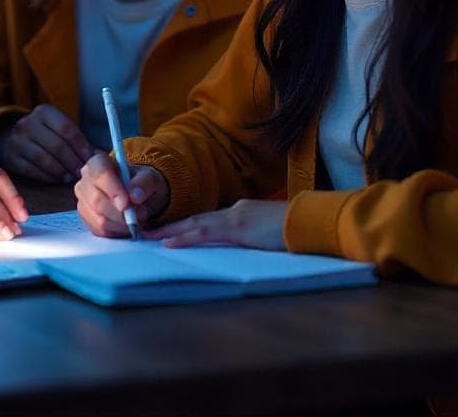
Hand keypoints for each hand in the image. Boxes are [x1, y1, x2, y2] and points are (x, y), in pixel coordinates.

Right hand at [0, 104, 92, 182]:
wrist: (10, 137)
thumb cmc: (43, 134)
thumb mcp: (56, 126)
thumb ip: (74, 138)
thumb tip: (96, 154)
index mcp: (44, 112)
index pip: (67, 129)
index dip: (81, 146)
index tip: (90, 159)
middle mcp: (28, 123)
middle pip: (57, 146)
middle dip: (72, 162)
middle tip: (82, 172)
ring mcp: (17, 141)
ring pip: (44, 159)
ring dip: (61, 171)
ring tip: (71, 178)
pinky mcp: (11, 158)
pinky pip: (32, 170)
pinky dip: (47, 177)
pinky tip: (57, 180)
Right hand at [74, 152, 168, 236]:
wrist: (138, 197)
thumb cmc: (141, 183)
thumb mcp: (150, 178)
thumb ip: (144, 183)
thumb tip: (134, 195)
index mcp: (98, 162)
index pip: (100, 174)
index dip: (113, 190)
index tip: (126, 204)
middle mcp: (85, 180)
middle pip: (96, 200)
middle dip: (120, 212)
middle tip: (140, 213)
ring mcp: (83, 201)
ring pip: (99, 219)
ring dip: (121, 224)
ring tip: (135, 218)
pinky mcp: (86, 219)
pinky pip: (100, 231)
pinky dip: (116, 231)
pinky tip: (125, 224)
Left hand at [146, 199, 286, 250]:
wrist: (312, 221)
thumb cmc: (297, 231)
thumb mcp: (268, 234)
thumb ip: (251, 237)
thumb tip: (241, 245)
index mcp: (240, 213)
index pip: (206, 220)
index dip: (185, 226)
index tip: (166, 232)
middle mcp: (234, 211)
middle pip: (195, 219)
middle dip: (169, 227)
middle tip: (145, 233)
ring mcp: (236, 217)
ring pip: (195, 224)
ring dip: (170, 231)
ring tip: (148, 237)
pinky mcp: (239, 228)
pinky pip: (205, 234)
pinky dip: (185, 237)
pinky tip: (170, 243)